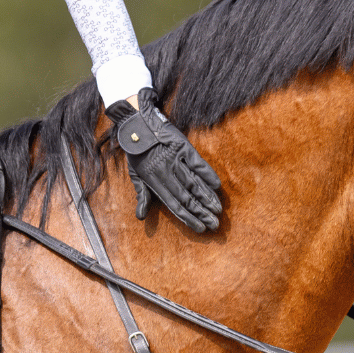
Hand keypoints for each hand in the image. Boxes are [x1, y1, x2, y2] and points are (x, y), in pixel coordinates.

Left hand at [105, 88, 222, 233]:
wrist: (137, 125)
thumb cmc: (136, 153)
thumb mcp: (135, 175)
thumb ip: (142, 195)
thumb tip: (141, 217)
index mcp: (154, 182)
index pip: (175, 205)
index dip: (189, 218)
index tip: (201, 228)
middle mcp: (166, 173)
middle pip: (187, 197)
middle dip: (202, 212)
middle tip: (215, 224)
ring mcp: (175, 160)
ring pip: (194, 183)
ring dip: (207, 197)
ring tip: (218, 209)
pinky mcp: (183, 147)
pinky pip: (197, 163)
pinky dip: (207, 174)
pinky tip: (217, 186)